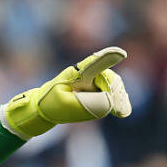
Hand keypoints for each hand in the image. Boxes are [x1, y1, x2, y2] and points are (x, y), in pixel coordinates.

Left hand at [1, 46, 131, 139]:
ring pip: (113, 86)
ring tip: (120, 112)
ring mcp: (93, 80)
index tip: (119, 54)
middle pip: (110, 79)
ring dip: (118, 98)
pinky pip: (112, 93)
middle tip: (119, 111)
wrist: (44, 106)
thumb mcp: (65, 106)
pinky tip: (121, 111)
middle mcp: (87, 73)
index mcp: (76, 74)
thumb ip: (87, 104)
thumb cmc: (51, 103)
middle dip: (116, 93)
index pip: (93, 65)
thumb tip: (109, 102)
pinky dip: (118, 101)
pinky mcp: (97, 89)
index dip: (106, 59)